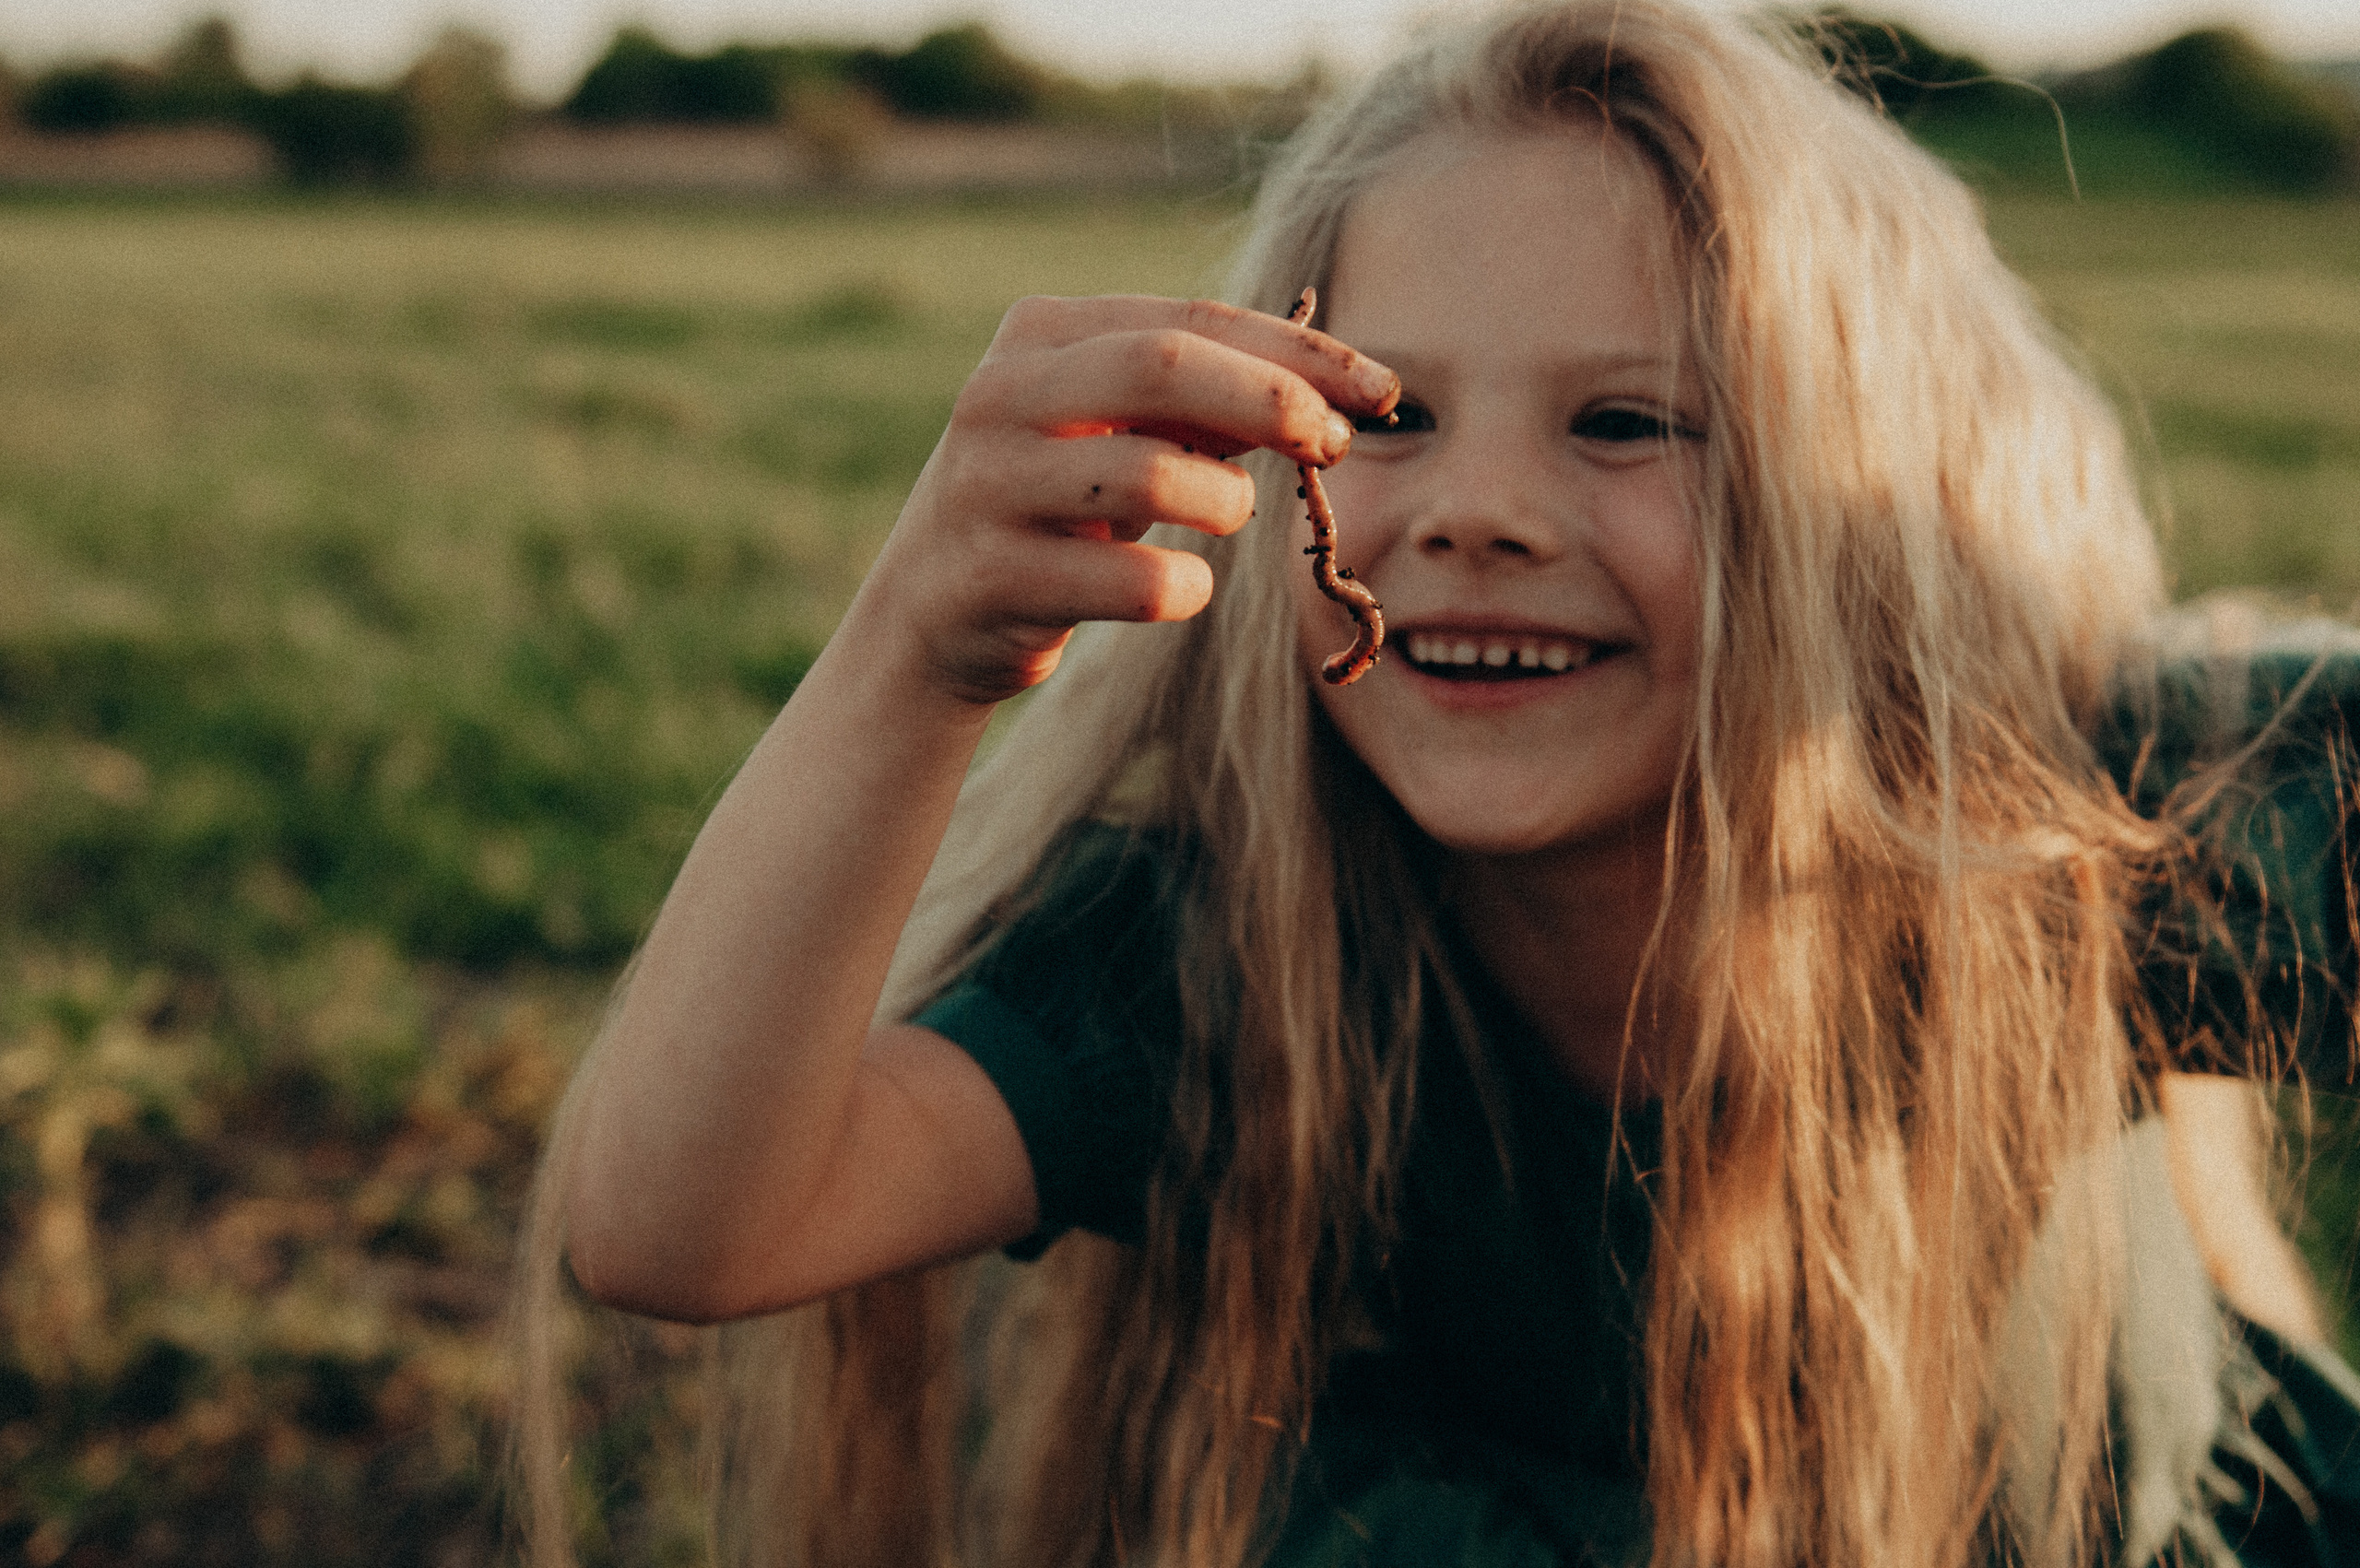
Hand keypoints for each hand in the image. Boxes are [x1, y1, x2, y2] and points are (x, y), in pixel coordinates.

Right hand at [859, 294, 1399, 705]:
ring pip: (1152, 474)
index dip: (1300, 353)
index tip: (1385, 390)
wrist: (931, 617)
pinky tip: (1178, 588)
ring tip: (1220, 518)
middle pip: (1164, 366)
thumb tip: (1333, 397)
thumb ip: (1203, 404)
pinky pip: (1133, 580)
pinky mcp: (991, 578)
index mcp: (1040, 334)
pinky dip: (1184, 587)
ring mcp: (987, 486)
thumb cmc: (1058, 510)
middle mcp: (1001, 395)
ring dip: (1223, 503)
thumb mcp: (1119, 434)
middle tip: (1334, 445)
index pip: (1192, 320)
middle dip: (1272, 400)